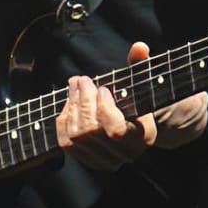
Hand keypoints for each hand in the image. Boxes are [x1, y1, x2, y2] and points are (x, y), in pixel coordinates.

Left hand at [54, 42, 207, 169]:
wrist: (134, 125)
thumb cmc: (137, 99)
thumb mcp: (141, 81)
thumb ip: (141, 65)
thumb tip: (139, 47)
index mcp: (143, 138)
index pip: (115, 131)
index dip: (104, 108)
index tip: (103, 88)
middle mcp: (124, 154)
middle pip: (92, 132)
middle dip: (84, 101)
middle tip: (83, 79)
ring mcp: (104, 160)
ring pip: (78, 136)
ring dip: (73, 105)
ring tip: (75, 84)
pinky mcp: (87, 160)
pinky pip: (66, 142)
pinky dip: (64, 119)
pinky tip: (70, 102)